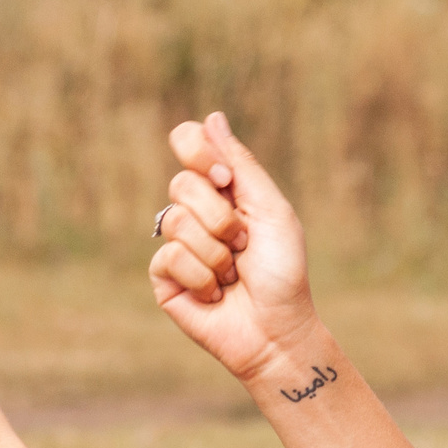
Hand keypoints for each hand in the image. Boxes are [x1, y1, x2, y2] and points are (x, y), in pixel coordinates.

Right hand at [152, 111, 323, 382]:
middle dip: (221, 217)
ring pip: (175, 221)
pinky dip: (202, 277)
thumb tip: (212, 117)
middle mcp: (196, 211)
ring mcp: (176, 243)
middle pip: (181, 183)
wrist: (277, 330)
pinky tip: (216, 294)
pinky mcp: (164, 277)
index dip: (199, 153)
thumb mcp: (271, 211)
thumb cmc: (282, 272)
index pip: (188, 142)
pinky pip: (169, 257)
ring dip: (216, 253)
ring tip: (233, 274)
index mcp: (223, 189)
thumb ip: (241, 166)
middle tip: (243, 243)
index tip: (224, 179)